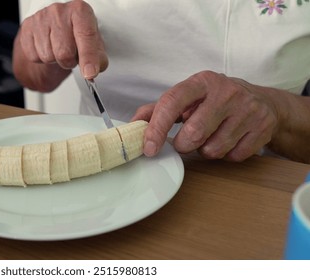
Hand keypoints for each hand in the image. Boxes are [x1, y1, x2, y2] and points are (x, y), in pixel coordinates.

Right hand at [18, 0, 107, 78]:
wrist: (52, 29)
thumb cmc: (75, 35)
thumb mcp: (93, 44)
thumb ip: (97, 58)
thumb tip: (92, 71)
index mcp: (80, 11)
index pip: (86, 37)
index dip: (88, 58)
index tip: (90, 73)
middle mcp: (59, 11)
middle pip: (64, 53)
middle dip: (69, 61)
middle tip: (71, 55)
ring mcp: (41, 18)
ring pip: (48, 56)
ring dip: (55, 60)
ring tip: (58, 49)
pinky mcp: (27, 28)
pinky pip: (34, 56)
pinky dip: (41, 58)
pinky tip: (47, 48)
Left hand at [131, 71, 279, 161]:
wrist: (261, 101)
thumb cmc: (215, 100)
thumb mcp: (188, 97)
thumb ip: (158, 109)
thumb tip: (132, 124)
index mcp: (201, 82)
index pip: (172, 103)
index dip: (157, 128)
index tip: (148, 148)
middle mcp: (226, 92)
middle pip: (193, 133)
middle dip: (183, 145)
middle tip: (186, 141)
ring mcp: (247, 109)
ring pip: (213, 149)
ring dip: (205, 150)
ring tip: (211, 136)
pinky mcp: (262, 127)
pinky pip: (233, 156)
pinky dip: (226, 155)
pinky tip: (229, 139)